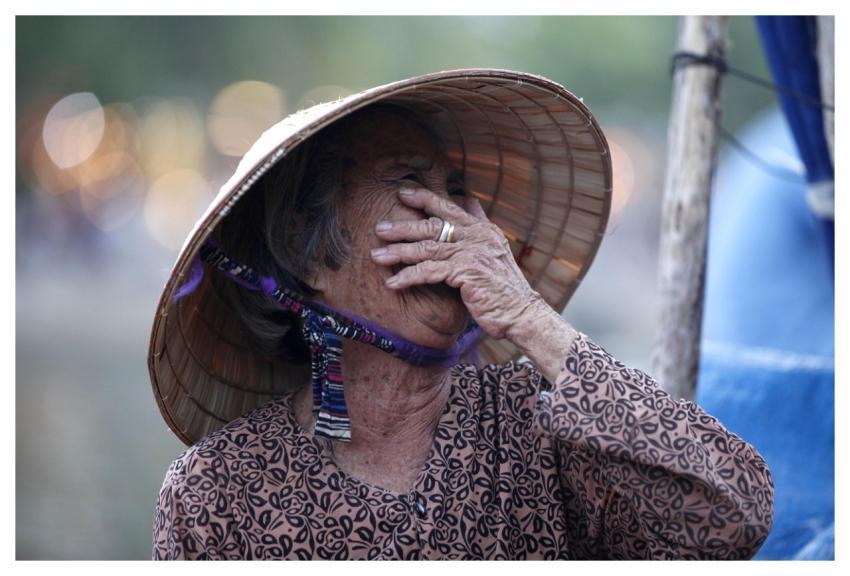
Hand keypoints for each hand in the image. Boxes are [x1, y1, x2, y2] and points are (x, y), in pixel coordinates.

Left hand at [370, 186, 545, 340]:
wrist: (521, 313)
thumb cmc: (504, 287)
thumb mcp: (495, 249)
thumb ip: (480, 224)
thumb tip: (471, 200)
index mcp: (482, 229)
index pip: (449, 207)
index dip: (424, 198)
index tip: (402, 193)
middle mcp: (477, 236)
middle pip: (432, 226)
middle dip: (403, 227)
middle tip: (379, 229)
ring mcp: (471, 253)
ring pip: (427, 248)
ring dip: (399, 252)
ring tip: (377, 256)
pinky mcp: (466, 273)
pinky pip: (430, 272)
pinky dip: (409, 277)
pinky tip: (392, 283)